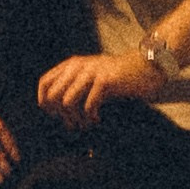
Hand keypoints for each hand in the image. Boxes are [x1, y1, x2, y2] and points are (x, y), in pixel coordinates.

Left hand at [37, 50, 159, 124]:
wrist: (145, 68)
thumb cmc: (117, 78)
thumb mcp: (90, 78)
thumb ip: (72, 87)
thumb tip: (55, 111)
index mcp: (71, 64)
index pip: (44, 84)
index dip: (46, 103)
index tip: (58, 115)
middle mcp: (78, 65)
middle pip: (52, 96)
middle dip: (62, 115)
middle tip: (75, 124)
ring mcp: (91, 71)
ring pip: (66, 102)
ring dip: (76, 118)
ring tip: (87, 123)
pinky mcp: (105, 80)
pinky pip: (87, 105)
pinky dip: (90, 117)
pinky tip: (97, 118)